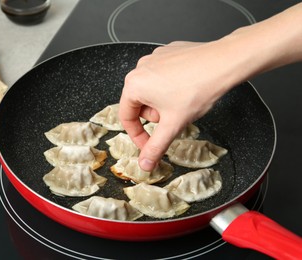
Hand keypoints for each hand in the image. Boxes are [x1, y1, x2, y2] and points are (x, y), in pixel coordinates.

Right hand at [119, 41, 236, 170]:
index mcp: (134, 85)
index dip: (138, 136)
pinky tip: (187, 89)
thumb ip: (155, 147)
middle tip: (174, 118)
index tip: (149, 145)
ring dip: (163, 102)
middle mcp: (140, 68)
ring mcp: (154, 58)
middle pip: (140, 104)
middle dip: (155, 116)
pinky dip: (171, 86)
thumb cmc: (198, 89)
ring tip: (183, 103)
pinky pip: (163, 76)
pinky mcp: (167, 53)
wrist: (224, 63)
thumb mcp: (173, 125)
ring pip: (152, 90)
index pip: (126, 118)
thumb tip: (145, 163)